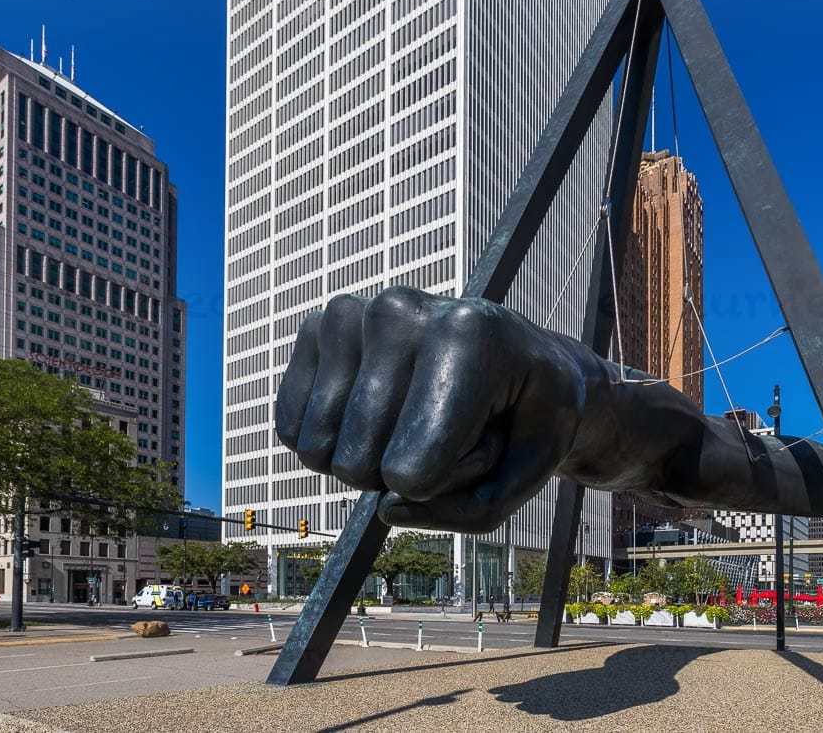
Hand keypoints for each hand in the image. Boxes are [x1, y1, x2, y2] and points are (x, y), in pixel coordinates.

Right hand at [275, 287, 586, 531]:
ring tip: (421, 413)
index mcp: (465, 336)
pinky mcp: (315, 327)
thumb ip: (472, 511)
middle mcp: (398, 311)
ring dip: (373, 455)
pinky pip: (291, 429)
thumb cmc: (526, 411)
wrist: (509, 352)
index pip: (413, 469)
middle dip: (410, 470)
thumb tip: (386, 508)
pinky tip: (379, 406)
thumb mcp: (532, 469)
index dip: (450, 482)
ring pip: (321, 451)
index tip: (488, 437)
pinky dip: (334, 440)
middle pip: (360, 466)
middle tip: (453, 426)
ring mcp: (350, 313)